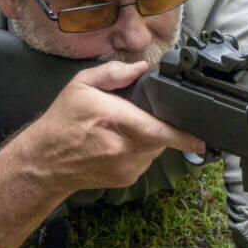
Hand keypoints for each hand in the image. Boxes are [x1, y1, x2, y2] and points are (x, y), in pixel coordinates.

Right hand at [18, 61, 205, 193]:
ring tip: (126, 128)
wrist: (45, 162)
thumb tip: (142, 68)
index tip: (203, 139)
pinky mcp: (126, 179)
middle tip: (139, 114)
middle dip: (159, 124)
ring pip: (156, 149)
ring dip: (151, 137)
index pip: (155, 129)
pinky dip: (142, 149)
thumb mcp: (81, 85)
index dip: (182, 135)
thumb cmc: (63, 121)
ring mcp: (125, 168)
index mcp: (112, 120)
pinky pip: (147, 160)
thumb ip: (114, 73)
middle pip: (161, 137)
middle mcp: (121, 148)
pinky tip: (122, 143)